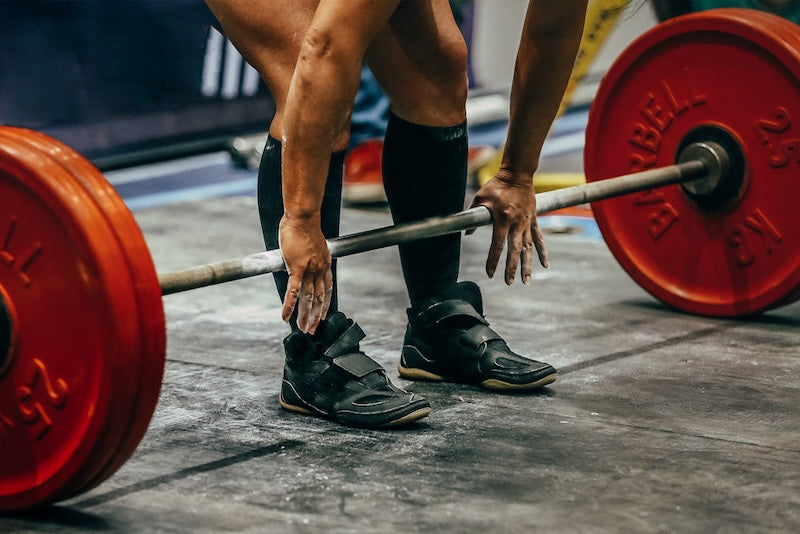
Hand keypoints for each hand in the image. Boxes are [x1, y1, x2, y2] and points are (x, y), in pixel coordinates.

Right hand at [278, 216, 332, 333]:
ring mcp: (309, 270)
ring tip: (301, 328)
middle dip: (315, 315)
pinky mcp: (297, 268)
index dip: (325, 304)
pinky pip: (293, 292)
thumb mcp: (311, 243)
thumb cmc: (304, 225)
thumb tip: (297, 257)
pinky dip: (289, 306)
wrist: (303, 217)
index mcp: (324, 263)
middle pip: (319, 298)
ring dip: (304, 315)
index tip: (323, 315)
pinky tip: (286, 317)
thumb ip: (307, 253)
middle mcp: (320, 269)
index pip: (327, 289)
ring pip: (308, 298)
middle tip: (312, 329)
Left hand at [468, 168, 548, 284]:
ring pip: (528, 248)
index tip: (489, 273)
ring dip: (528, 265)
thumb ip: (472, 216)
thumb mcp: (480, 198)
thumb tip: (466, 234)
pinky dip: (543, 252)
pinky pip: (539, 238)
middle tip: (509, 283)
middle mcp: (516, 223)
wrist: (517, 174)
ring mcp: (526, 222)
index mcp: (502, 219)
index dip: (493, 260)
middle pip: (514, 250)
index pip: (497, 245)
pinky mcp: (533, 220)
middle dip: (511, 268)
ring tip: (526, 281)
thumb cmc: (496, 186)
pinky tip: (545, 265)